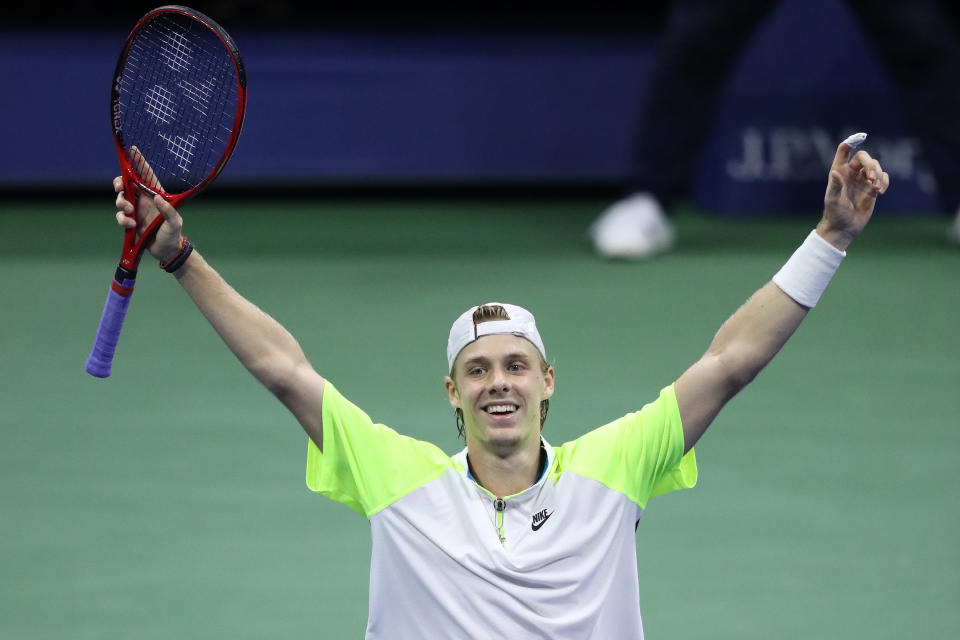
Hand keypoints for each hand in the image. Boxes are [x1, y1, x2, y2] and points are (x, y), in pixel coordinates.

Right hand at [114, 146, 183, 262]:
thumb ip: (168, 211)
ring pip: (120, 199)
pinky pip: (120, 216)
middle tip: (119, 187)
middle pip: (127, 184)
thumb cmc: (173, 235)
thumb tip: (157, 198)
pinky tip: (131, 225)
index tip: (133, 149)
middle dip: (120, 183)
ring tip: (130, 213)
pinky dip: (122, 219)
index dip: (139, 162)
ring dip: (121, 204)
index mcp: (156, 195)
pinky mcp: (131, 221)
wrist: (166, 252)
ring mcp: (137, 210)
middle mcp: (145, 200)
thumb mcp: (175, 223)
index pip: (146, 175)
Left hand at [817, 135, 888, 250]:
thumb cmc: (835, 214)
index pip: (844, 151)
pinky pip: (883, 178)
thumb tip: (835, 173)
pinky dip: (884, 182)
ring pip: (876, 167)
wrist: (844, 227)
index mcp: (839, 171)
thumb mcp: (833, 201)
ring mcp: (863, 180)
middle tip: (871, 178)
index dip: (851, 142)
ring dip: (879, 174)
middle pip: (864, 157)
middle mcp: (851, 173)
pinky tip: (880, 192)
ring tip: (876, 189)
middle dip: (871, 165)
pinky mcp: (872, 188)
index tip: (861, 137)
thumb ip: (835, 186)